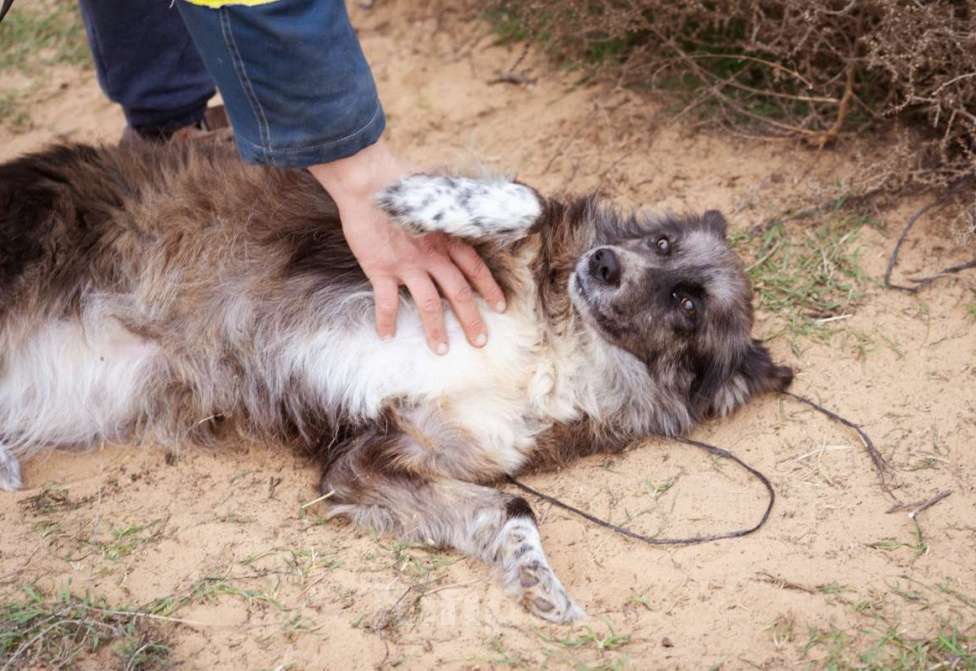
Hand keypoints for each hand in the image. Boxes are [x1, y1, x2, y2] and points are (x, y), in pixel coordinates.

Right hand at [308, 139, 505, 353]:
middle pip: (458, 292)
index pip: (475, 268)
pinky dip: (387, 320)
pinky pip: (387, 302)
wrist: (367, 182)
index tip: (500, 307)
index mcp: (447, 237)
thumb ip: (448, 211)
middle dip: (471, 319)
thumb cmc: (399, 183)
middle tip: (480, 341)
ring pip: (428, 304)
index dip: (489, 289)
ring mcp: (406, 264)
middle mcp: (432, 254)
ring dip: (435, 329)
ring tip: (440, 350)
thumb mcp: (434, 197)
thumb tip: (462, 206)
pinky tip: (387, 336)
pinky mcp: (381, 269)